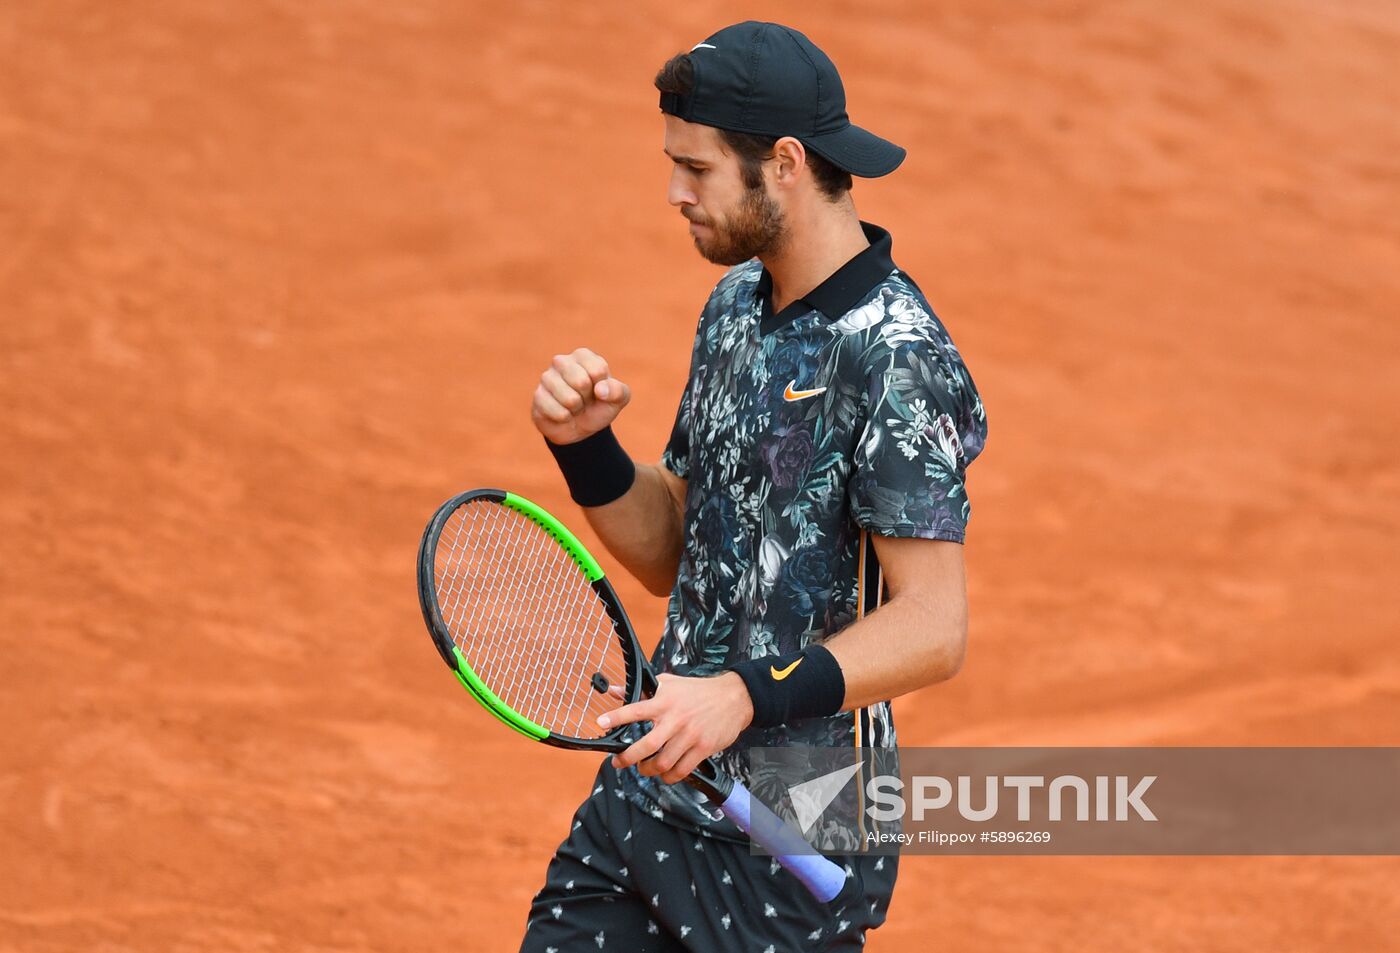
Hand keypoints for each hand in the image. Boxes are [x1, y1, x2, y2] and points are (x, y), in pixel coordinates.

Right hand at [530, 347, 631, 445]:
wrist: (579, 428)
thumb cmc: (598, 406)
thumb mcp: (617, 400)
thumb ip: (618, 391)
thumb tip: (600, 390)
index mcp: (583, 355)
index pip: (598, 370)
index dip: (602, 388)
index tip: (598, 390)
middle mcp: (562, 361)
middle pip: (582, 382)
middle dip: (587, 398)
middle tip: (584, 400)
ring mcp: (547, 378)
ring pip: (569, 399)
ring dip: (576, 409)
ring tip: (573, 406)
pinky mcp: (538, 396)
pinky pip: (558, 412)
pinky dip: (565, 418)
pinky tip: (563, 414)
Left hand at [600, 672, 754, 784]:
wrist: (734, 697)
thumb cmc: (697, 690)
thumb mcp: (668, 683)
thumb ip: (641, 689)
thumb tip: (613, 690)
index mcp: (664, 701)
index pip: (635, 709)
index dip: (616, 717)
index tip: (601, 723)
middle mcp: (675, 719)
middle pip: (646, 746)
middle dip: (627, 758)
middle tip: (619, 762)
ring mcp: (690, 736)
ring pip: (662, 763)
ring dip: (647, 770)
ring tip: (643, 768)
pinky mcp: (703, 748)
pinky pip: (681, 770)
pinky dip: (669, 777)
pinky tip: (664, 774)